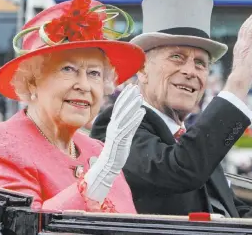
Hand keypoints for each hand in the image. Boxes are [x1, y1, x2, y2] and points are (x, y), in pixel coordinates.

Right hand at [84, 84, 145, 201]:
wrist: (109, 165)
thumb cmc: (116, 150)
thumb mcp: (120, 134)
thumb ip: (125, 125)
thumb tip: (131, 115)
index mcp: (113, 124)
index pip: (118, 106)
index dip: (124, 96)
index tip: (130, 87)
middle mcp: (113, 126)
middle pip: (121, 108)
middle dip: (128, 96)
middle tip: (135, 87)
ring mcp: (117, 132)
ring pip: (125, 116)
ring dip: (133, 105)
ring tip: (140, 97)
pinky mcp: (121, 140)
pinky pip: (129, 127)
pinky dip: (135, 119)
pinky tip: (142, 112)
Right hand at [224, 8, 251, 101]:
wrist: (240, 81)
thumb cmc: (246, 77)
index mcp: (243, 49)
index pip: (246, 34)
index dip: (251, 25)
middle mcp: (240, 45)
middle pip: (245, 28)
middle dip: (251, 18)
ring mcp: (242, 45)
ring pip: (247, 28)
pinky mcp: (245, 46)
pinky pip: (250, 31)